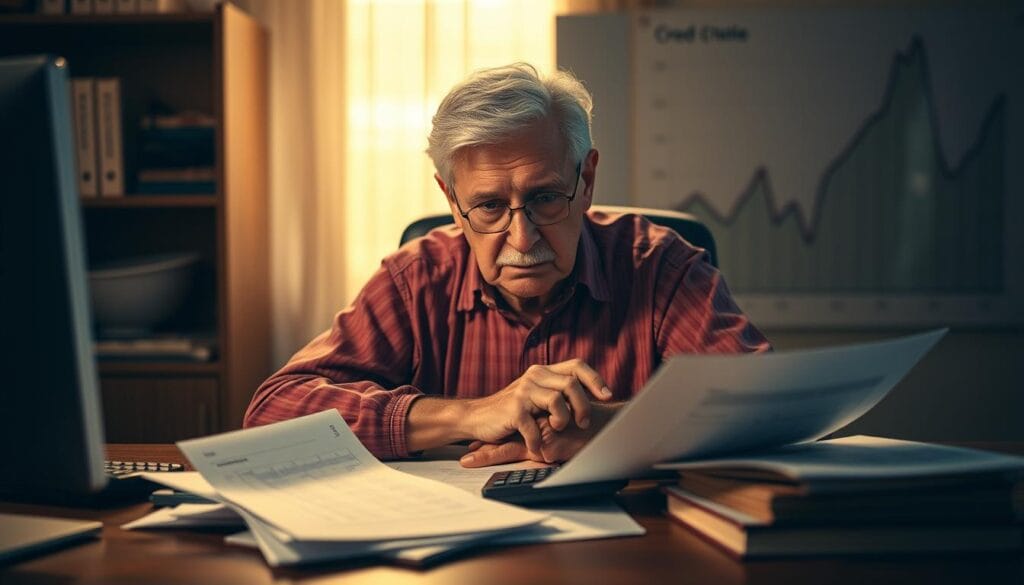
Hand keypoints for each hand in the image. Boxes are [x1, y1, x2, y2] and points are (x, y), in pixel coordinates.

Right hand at [461, 359, 612, 453]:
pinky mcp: (512, 409)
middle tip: (584, 424)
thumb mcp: (537, 397)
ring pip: (556, 400)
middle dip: (583, 406)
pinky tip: (538, 447)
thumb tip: (593, 402)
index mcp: (544, 372)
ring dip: (563, 420)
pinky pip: (535, 426)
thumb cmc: (513, 411)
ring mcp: (523, 391)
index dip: (595, 380)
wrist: (477, 417)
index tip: (608, 396)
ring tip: (558, 429)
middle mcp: (535, 376)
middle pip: (571, 384)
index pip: (577, 366)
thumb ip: (559, 394)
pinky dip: (539, 440)